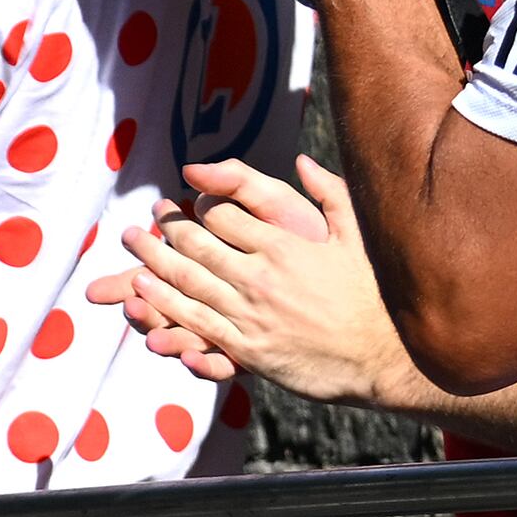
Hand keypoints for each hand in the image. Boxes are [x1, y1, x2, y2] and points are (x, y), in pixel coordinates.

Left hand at [97, 158, 413, 398]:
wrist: (383, 356)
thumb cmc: (373, 293)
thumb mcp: (357, 234)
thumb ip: (329, 193)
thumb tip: (303, 161)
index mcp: (283, 244)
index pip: (223, 216)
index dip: (198, 206)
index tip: (185, 200)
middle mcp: (260, 277)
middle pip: (196, 247)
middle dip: (165, 230)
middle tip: (144, 220)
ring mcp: (250, 315)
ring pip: (188, 286)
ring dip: (153, 265)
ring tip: (132, 248)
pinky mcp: (248, 350)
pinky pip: (197, 327)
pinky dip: (166, 311)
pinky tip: (144, 297)